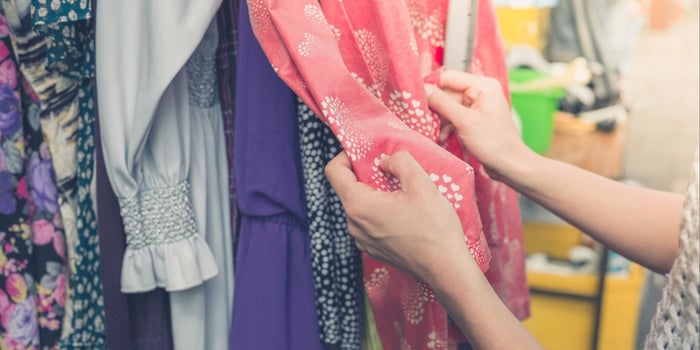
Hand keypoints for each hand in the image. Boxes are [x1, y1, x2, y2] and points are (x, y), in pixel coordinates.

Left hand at [325, 151, 474, 283]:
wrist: (445, 268)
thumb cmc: (434, 227)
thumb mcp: (421, 183)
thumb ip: (399, 161)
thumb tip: (385, 161)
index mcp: (358, 205)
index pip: (333, 171)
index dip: (346, 155)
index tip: (367, 153)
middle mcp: (353, 224)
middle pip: (347, 188)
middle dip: (366, 175)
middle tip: (392, 171)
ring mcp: (361, 240)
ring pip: (358, 205)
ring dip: (374, 194)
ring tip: (401, 193)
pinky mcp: (372, 249)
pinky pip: (367, 222)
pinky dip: (379, 211)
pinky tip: (403, 213)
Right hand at [426, 69, 535, 181]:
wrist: (510, 166)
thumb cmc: (494, 143)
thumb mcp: (464, 121)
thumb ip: (442, 103)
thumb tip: (423, 89)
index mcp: (482, 85)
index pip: (448, 77)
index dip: (431, 86)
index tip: (414, 97)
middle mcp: (480, 92)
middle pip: (446, 92)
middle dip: (434, 107)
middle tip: (420, 118)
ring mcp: (476, 106)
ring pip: (447, 106)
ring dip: (438, 120)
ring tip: (433, 131)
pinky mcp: (473, 119)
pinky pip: (452, 117)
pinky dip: (445, 126)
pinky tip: (442, 137)